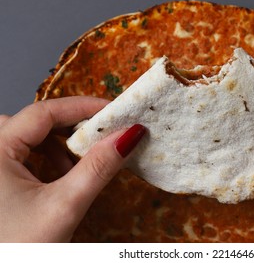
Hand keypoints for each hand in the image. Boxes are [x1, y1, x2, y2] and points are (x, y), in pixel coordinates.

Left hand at [0, 97, 144, 241]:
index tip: (114, 111)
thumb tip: (129, 135)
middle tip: (99, 138)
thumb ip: (98, 167)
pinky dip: (46, 160)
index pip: (43, 112)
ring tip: (77, 169)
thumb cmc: (21, 248)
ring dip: (58, 147)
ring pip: (28, 138)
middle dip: (69, 129)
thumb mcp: (65, 205)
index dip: (82, 107)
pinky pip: (22, 154)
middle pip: (34, 122)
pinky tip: (60, 178)